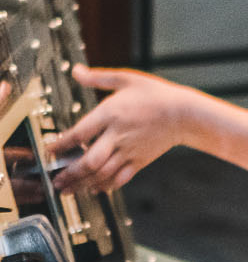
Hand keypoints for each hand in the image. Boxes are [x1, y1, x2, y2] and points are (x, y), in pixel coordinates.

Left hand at [48, 65, 195, 192]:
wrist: (184, 114)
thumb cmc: (156, 94)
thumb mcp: (127, 79)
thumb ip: (98, 78)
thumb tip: (76, 71)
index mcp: (111, 114)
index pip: (79, 134)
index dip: (61, 145)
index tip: (49, 151)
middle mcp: (118, 136)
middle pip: (89, 161)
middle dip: (70, 173)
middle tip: (56, 180)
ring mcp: (129, 151)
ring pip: (102, 174)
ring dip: (83, 184)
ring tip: (68, 190)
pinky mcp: (139, 162)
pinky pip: (119, 179)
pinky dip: (105, 186)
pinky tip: (94, 189)